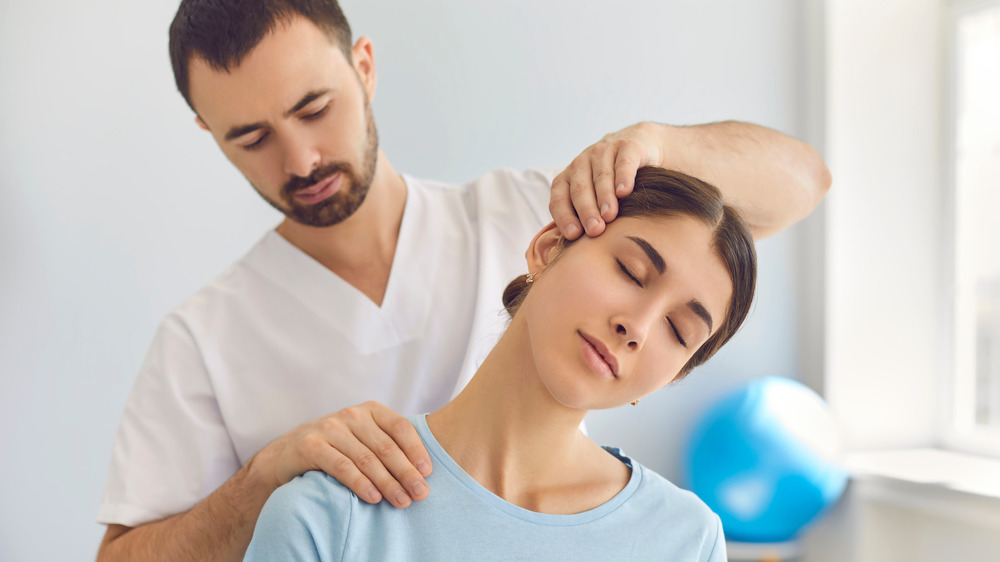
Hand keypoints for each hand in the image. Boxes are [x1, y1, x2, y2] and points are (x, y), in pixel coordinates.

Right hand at [253, 401, 431, 507]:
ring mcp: (330, 428)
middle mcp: (351, 415)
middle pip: (386, 446)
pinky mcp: (311, 445)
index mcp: (370, 410)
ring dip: (387, 482)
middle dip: (406, 473)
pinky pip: (342, 466)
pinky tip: (373, 497)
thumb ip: (388, 445)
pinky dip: (360, 483)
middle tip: (421, 494)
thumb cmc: (336, 447)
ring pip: (366, 458)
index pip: (400, 427)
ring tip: (401, 501)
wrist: (287, 453)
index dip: (416, 450)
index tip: (428, 473)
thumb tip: (423, 471)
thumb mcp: (363, 438)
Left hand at [549, 122, 662, 238]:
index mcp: (568, 178)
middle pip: (580, 188)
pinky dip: (623, 177)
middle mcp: (582, 163)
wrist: (638, 148)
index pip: (559, 197)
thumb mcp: (594, 198)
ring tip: (610, 216)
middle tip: (594, 230)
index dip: (564, 216)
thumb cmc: (611, 184)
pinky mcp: (627, 146)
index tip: (573, 235)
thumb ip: (583, 219)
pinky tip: (625, 192)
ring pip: (601, 176)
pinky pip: (623, 162)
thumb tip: (577, 255)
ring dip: (604, 197)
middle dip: (586, 210)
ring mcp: (603, 152)